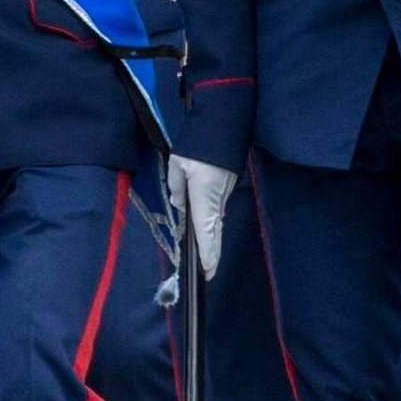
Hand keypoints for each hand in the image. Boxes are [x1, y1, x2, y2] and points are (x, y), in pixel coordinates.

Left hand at [171, 157, 238, 278]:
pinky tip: (206, 230)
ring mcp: (223, 194)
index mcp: (204, 197)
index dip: (207, 253)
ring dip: (210, 238)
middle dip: (212, 254)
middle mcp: (217, 200)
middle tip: (209, 273)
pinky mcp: (225, 187)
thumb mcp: (178, 166)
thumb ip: (176, 187)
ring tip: (205, 257)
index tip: (208, 271)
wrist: (223, 127)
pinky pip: (216, 210)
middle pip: (215, 232)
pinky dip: (211, 224)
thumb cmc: (198, 147)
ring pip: (216, 221)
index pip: (206, 232)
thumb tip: (178, 203)